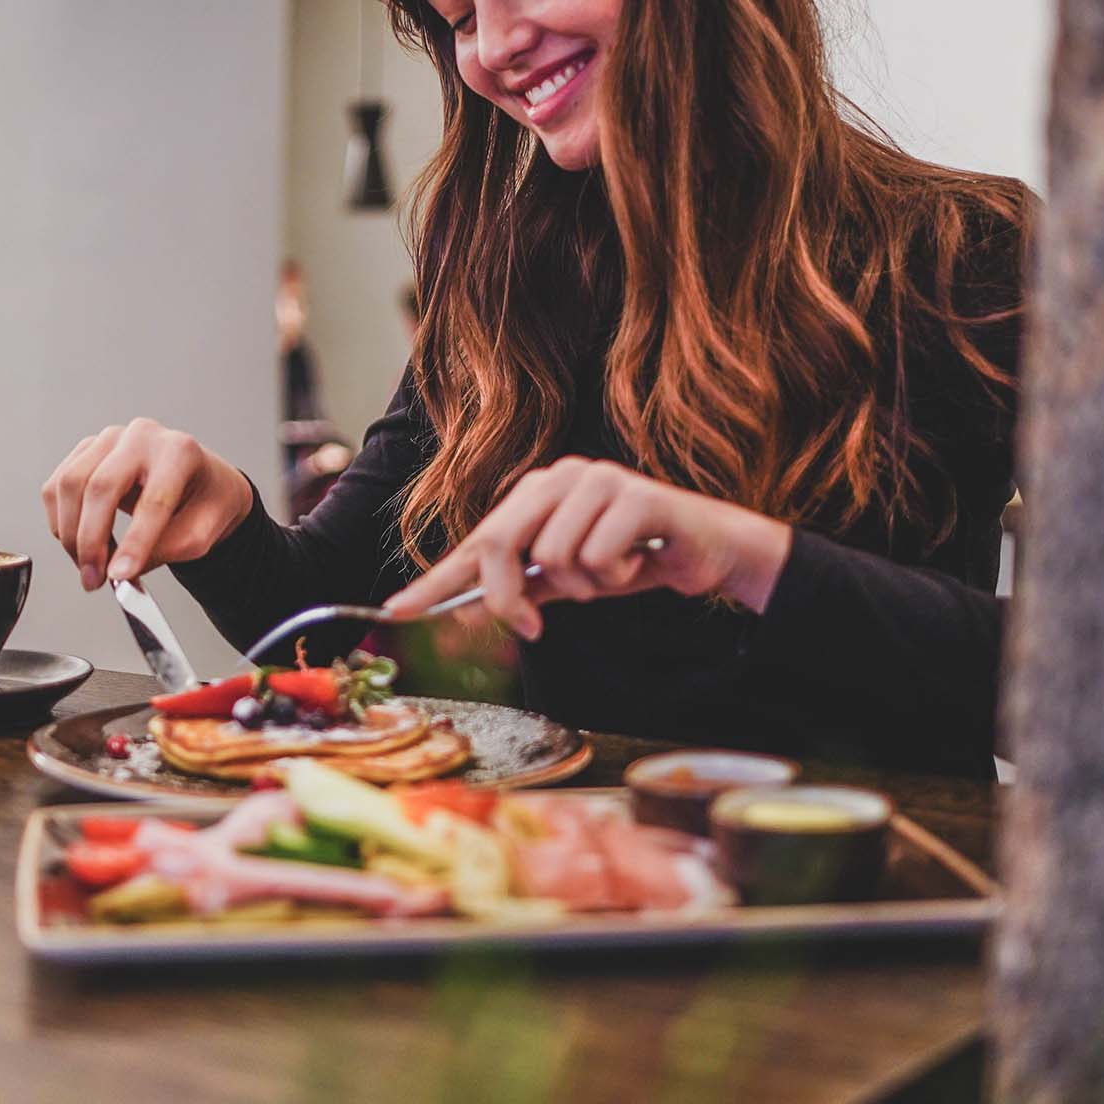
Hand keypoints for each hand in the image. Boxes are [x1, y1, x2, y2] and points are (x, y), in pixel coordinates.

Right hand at [41, 419, 254, 589]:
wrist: (198, 481)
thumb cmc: (202, 503)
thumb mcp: (200, 534)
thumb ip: (163, 551)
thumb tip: (119, 571)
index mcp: (180, 452)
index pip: (153, 499)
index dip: (134, 542)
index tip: (120, 575)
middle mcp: (143, 437)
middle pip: (101, 485)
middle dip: (90, 541)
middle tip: (93, 579)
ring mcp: (110, 439)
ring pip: (70, 485)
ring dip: (71, 534)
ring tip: (89, 565)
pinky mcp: (86, 450)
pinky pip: (56, 486)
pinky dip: (60, 522)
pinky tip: (79, 542)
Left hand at [381, 456, 792, 640]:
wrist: (706, 551)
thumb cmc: (633, 559)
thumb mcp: (569, 579)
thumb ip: (522, 587)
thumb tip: (461, 611)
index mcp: (538, 492)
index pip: (476, 539)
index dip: (435, 579)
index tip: (397, 611)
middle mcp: (561, 477)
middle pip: (501, 542)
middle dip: (510, 596)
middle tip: (533, 627)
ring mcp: (597, 480)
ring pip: (555, 558)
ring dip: (586, 585)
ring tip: (615, 570)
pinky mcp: (634, 495)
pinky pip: (599, 557)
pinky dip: (618, 575)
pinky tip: (641, 559)